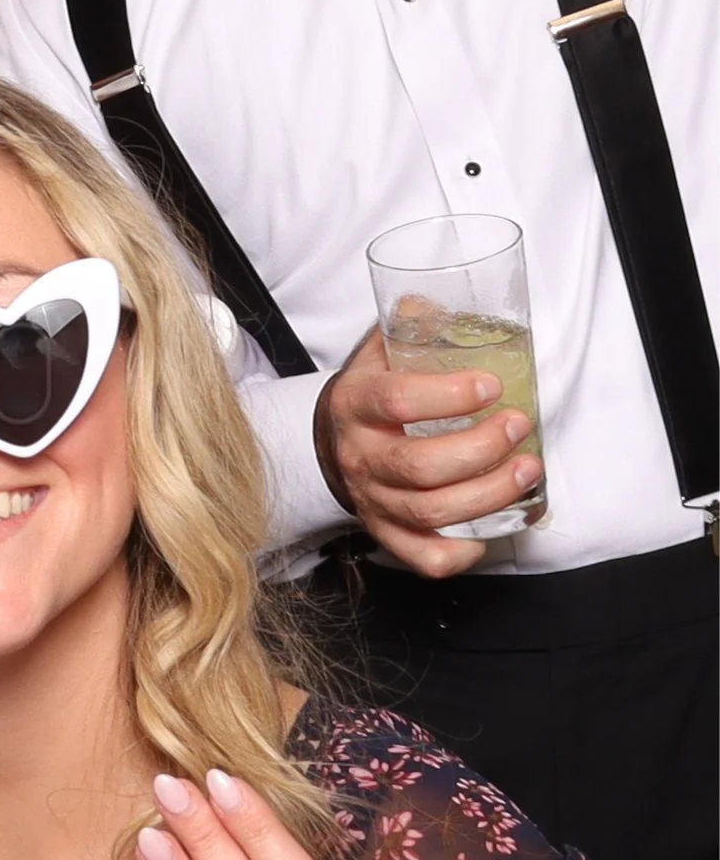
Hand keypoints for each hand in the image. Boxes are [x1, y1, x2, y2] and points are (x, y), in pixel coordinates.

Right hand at [314, 325, 541, 576]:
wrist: (331, 442)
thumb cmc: (370, 395)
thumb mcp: (379, 353)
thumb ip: (409, 326)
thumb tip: (436, 302)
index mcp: (354, 404)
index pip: (396, 401)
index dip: (447, 395)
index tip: (490, 386)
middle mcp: (359, 456)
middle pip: (419, 466)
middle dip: (480, 449)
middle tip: (519, 426)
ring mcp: (371, 500)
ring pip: (429, 512)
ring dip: (488, 494)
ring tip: (527, 468)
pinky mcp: (385, 533)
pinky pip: (422, 558)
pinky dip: (461, 551)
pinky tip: (492, 528)